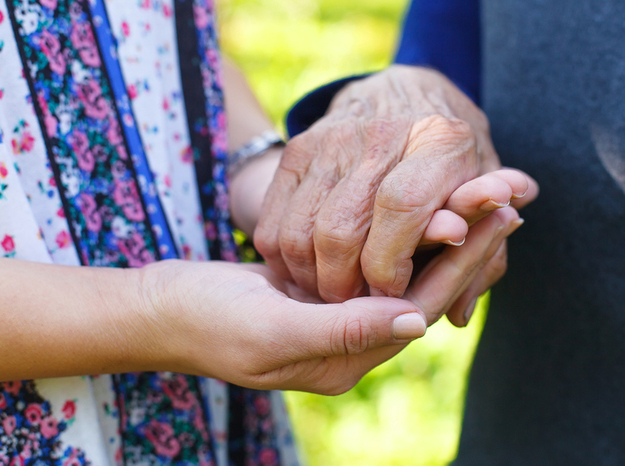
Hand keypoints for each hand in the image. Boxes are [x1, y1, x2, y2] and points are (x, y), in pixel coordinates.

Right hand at [135, 197, 520, 394]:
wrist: (158, 309)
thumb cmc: (206, 321)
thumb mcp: (269, 329)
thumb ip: (341, 330)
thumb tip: (416, 319)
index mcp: (342, 360)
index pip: (417, 311)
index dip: (459, 265)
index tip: (496, 218)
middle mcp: (345, 344)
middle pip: (417, 292)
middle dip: (459, 249)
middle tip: (501, 199)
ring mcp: (330, 318)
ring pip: (396, 278)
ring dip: (432, 238)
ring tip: (469, 197)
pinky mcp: (314, 295)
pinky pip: (368, 268)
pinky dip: (394, 238)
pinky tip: (413, 209)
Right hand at [254, 65, 536, 302]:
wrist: (401, 96)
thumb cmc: (451, 161)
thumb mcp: (485, 202)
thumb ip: (483, 257)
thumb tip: (458, 314)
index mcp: (441, 140)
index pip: (401, 209)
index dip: (390, 265)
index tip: (393, 295)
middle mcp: (382, 132)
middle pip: (341, 230)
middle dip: (344, 285)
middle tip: (356, 306)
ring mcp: (331, 138)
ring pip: (301, 232)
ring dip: (310, 279)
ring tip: (332, 293)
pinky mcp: (297, 150)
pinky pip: (276, 223)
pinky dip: (285, 260)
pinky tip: (307, 272)